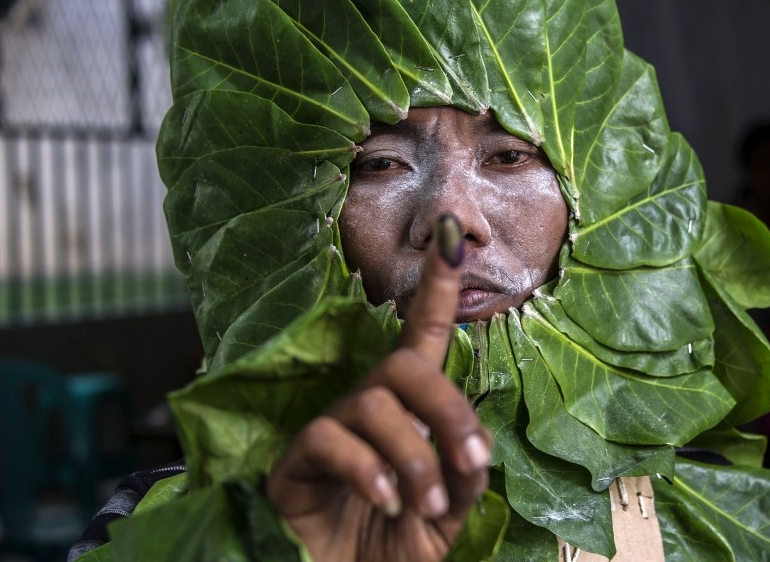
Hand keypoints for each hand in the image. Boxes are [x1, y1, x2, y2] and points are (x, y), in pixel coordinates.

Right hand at [265, 215, 491, 561]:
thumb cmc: (390, 549)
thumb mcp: (447, 515)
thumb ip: (464, 475)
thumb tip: (474, 443)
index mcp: (406, 415)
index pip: (419, 339)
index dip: (436, 290)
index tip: (454, 238)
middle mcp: (365, 410)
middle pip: (403, 366)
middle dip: (447, 408)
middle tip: (469, 460)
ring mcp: (328, 432)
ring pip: (373, 404)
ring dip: (414, 455)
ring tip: (425, 503)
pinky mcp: (295, 462)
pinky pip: (330, 439)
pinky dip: (369, 470)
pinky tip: (385, 501)